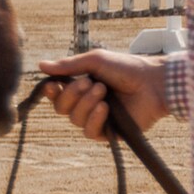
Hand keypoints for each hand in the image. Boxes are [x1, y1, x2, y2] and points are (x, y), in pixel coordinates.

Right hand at [35, 50, 168, 142]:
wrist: (152, 81)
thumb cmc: (126, 68)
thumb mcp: (95, 61)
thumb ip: (69, 65)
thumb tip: (41, 65)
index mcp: (82, 87)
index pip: (57, 95)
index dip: (51, 92)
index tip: (53, 85)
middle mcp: (87, 104)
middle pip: (62, 109)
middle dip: (72, 95)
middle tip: (90, 82)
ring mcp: (98, 119)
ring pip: (75, 120)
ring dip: (86, 104)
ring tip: (103, 91)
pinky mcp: (110, 133)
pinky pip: (89, 132)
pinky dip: (94, 119)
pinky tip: (104, 108)